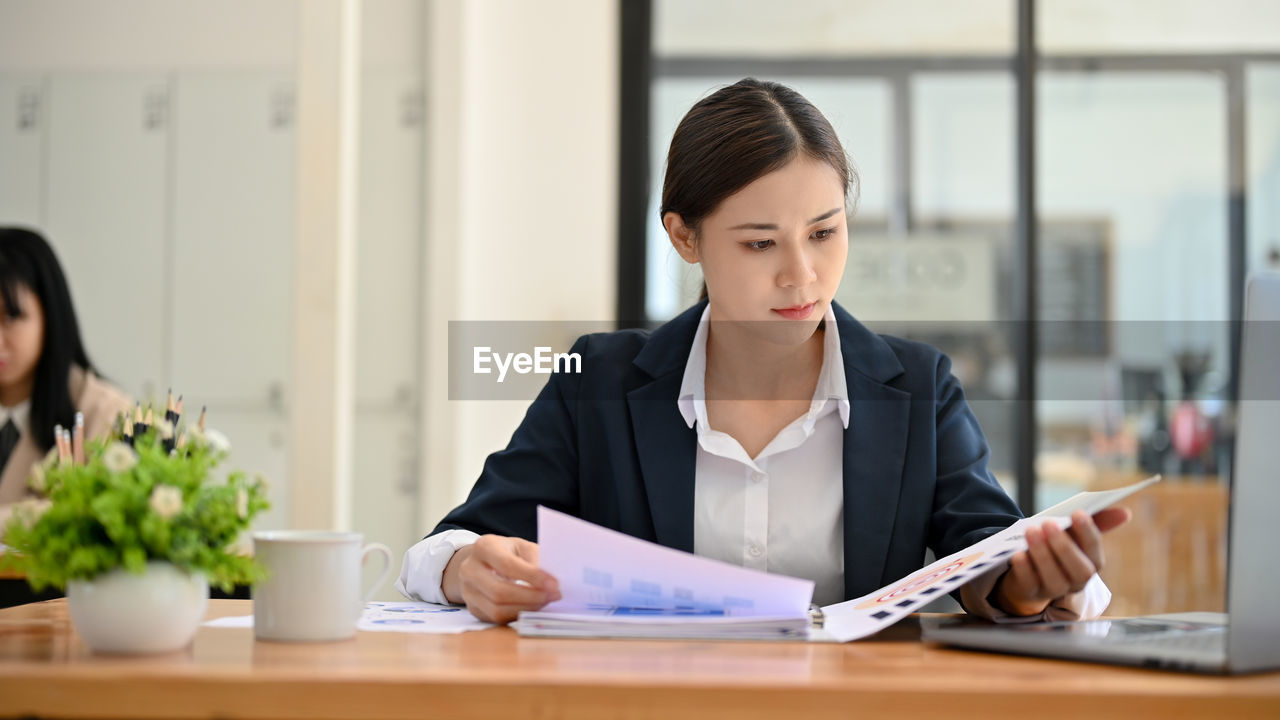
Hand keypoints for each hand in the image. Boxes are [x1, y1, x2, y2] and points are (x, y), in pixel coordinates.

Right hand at [442, 534, 560, 623]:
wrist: (483, 562)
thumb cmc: (507, 552)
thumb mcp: (521, 546)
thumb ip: (535, 560)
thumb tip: (550, 583)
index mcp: (483, 547)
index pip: (507, 565)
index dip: (532, 577)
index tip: (554, 584)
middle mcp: (469, 569)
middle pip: (499, 591)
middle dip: (531, 597)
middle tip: (553, 596)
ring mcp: (468, 591)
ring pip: (496, 609)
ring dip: (526, 609)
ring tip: (545, 602)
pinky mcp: (474, 609)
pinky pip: (496, 618)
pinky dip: (517, 615)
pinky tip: (532, 608)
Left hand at [993, 507, 1131, 616]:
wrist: (1028, 571)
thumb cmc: (1056, 546)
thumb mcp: (1073, 533)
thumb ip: (1097, 521)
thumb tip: (1125, 513)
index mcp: (1091, 563)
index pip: (1094, 550)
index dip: (1087, 532)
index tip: (1077, 513)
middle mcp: (1076, 580)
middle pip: (1078, 570)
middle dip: (1064, 546)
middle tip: (1048, 523)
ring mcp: (1053, 590)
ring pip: (1054, 579)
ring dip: (1042, 554)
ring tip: (1031, 531)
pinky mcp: (1030, 592)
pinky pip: (1030, 584)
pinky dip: (1024, 569)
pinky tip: (1018, 554)